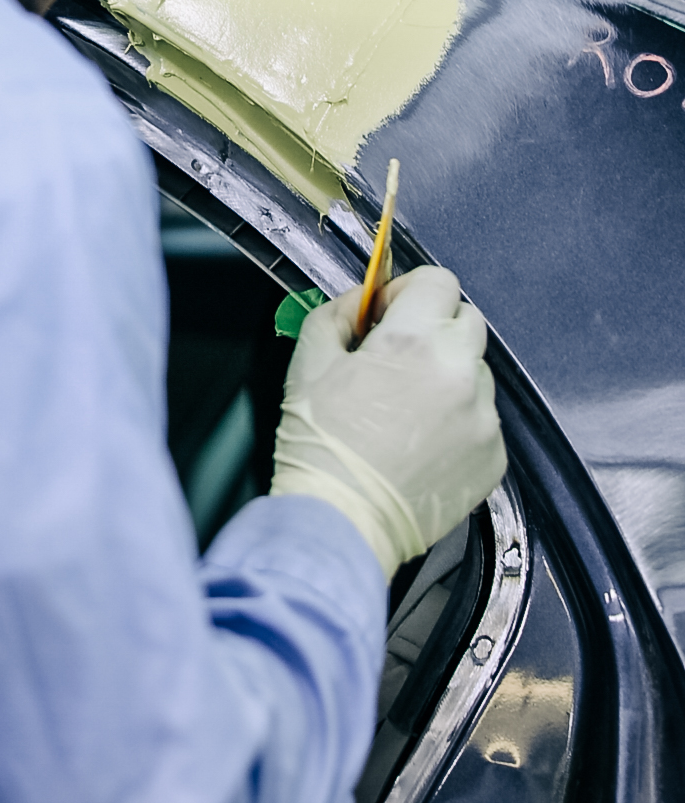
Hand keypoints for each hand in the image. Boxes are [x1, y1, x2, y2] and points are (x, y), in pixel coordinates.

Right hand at [271, 266, 506, 578]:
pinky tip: (423, 441)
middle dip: (435, 327)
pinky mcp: (493, 456)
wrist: (340, 522)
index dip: (410, 289)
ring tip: (410, 407)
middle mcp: (459, 373)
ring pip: (477, 371)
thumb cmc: (319, 444)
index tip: (391, 311)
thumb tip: (364, 300)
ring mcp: (482, 418)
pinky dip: (459, 420)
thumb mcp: (309, 360)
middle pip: (466, 320)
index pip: (439, 280)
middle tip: (401, 355)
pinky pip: (483, 418)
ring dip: (450, 375)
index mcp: (414, 342)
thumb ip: (339, 313)